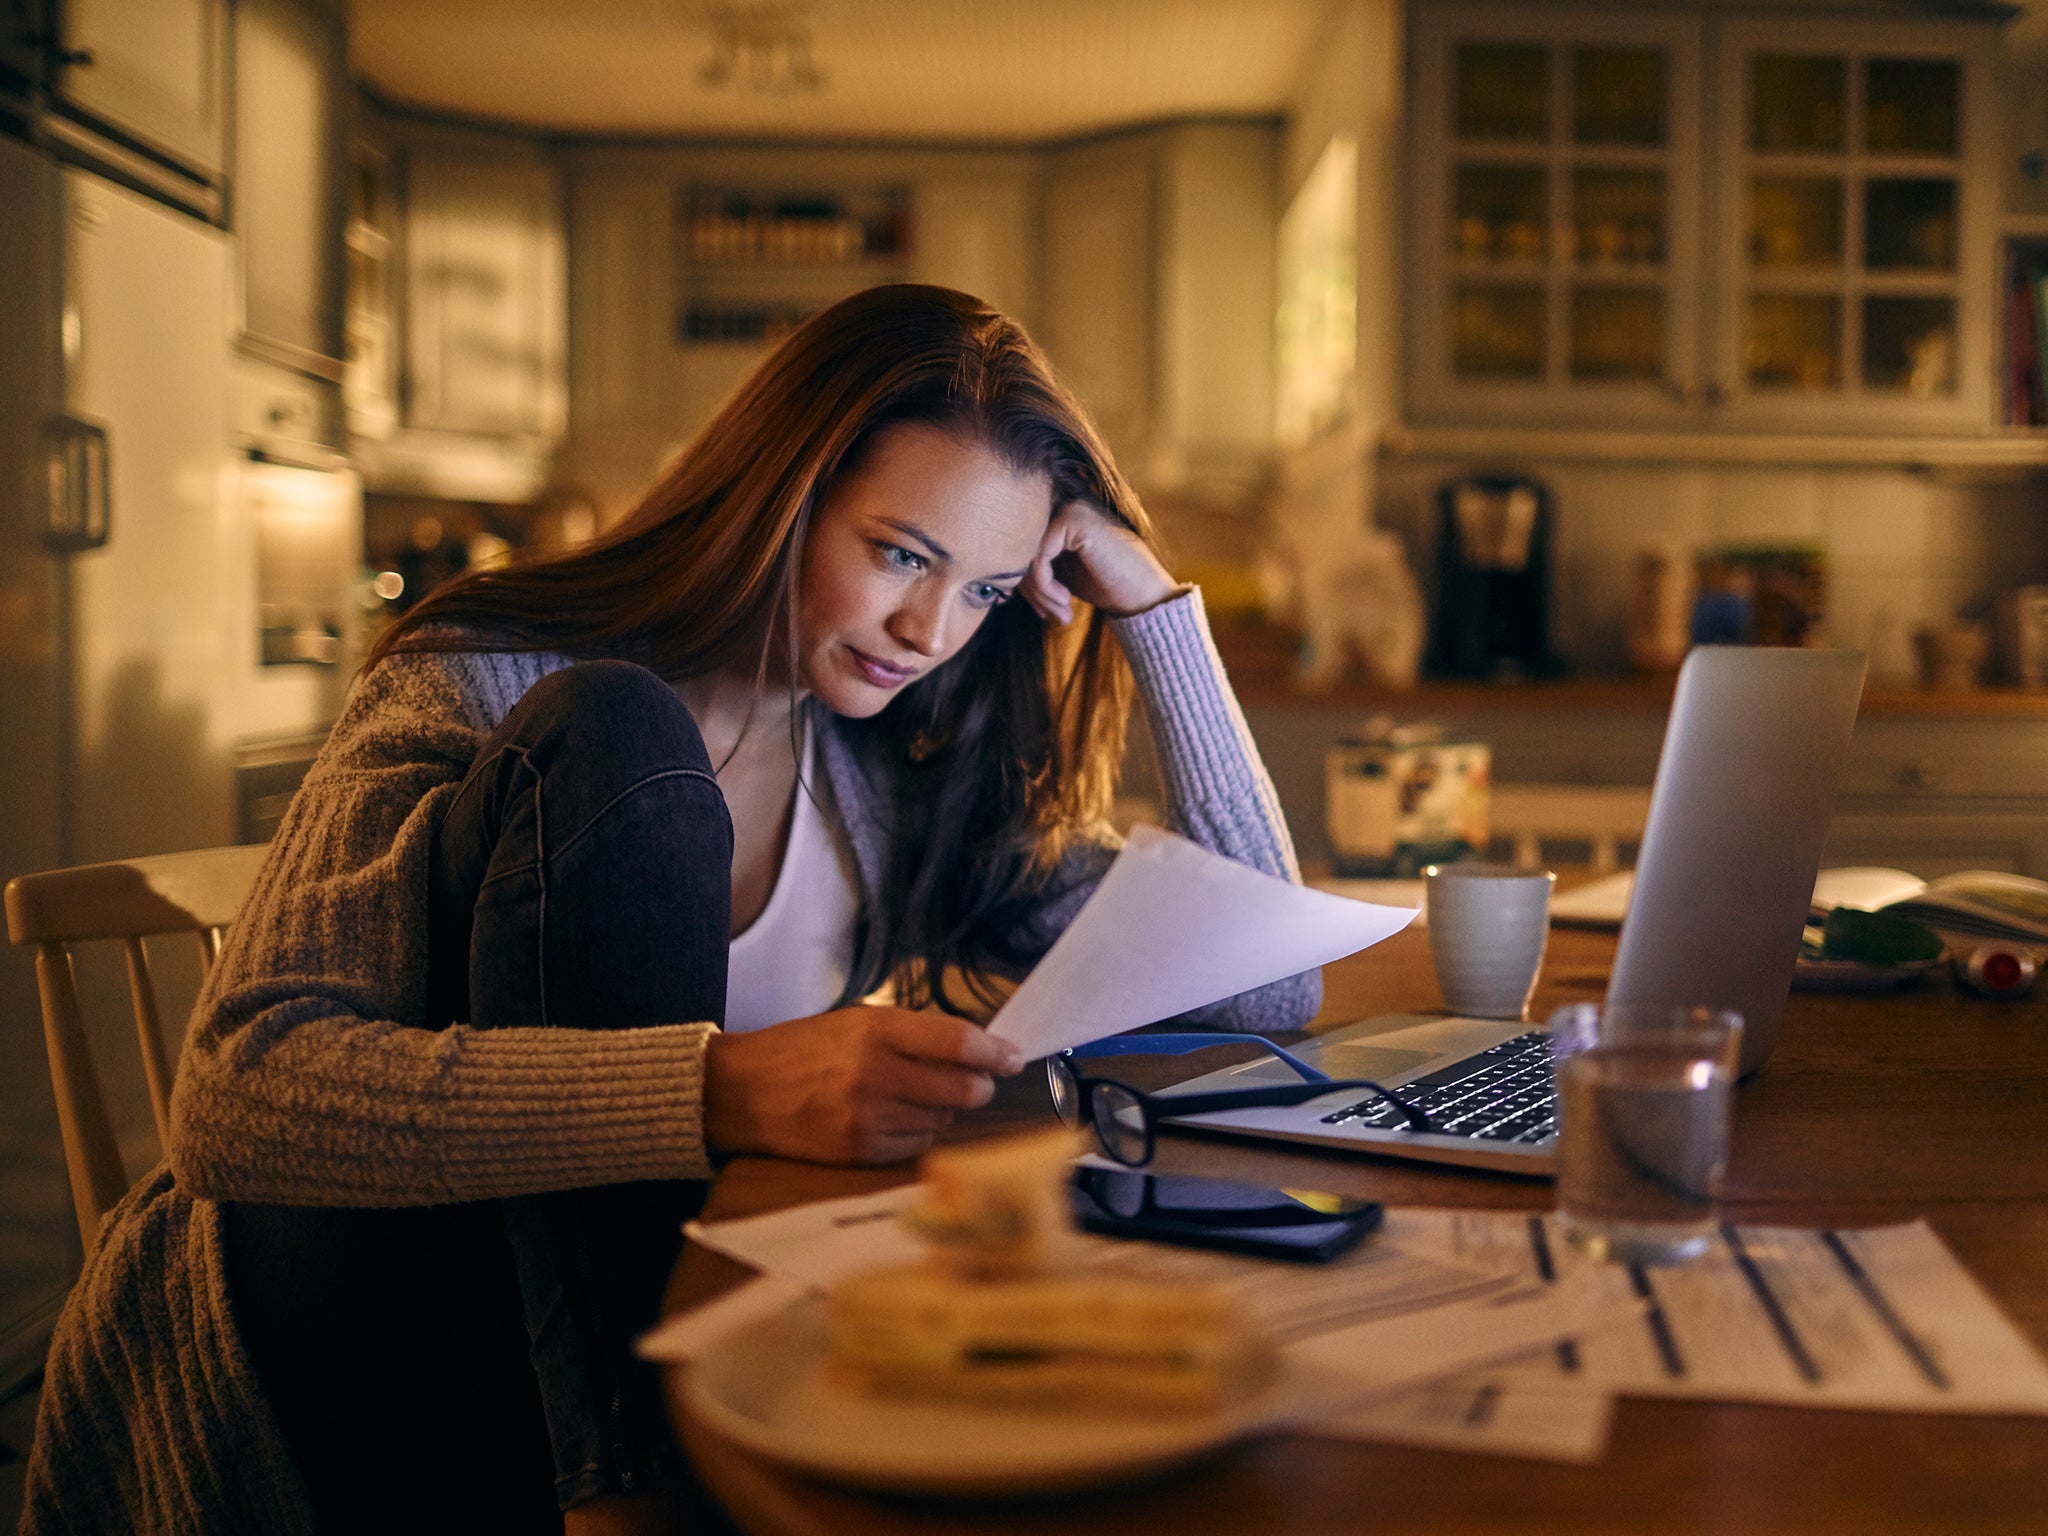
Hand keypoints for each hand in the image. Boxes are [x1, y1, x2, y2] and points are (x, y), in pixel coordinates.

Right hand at [702, 1006, 1025, 1163]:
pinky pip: (917, 1144)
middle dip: (978, 1086)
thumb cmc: (804, 1049)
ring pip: (943, 1120)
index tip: (1012, 1056)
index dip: (994, 1052)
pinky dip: (917, 1131)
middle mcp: (876, 1074)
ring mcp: (869, 1118)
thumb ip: (913, 1034)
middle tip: (975, 1081)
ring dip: (943, 1109)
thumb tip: (976, 1050)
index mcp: (876, 1031)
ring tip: (913, 1094)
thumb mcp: (856, 1021)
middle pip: (962, 1089)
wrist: (742, 1092)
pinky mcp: (862, 1151)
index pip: (957, 1043)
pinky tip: (893, 1116)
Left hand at [1020, 499, 1181, 624]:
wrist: (1147, 598)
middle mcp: (1064, 500)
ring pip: (1025, 552)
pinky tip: (1064, 601)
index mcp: (1061, 511)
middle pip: (1019, 546)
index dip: (1025, 581)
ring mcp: (1070, 505)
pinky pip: (1037, 556)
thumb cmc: (1109, 586)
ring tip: (1060, 612)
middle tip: (1049, 615)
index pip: (1022, 543)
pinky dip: (1044, 586)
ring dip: (1038, 592)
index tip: (1040, 609)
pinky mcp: (1074, 519)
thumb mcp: (1062, 573)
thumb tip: (992, 571)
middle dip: (1030, 589)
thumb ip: (1033, 564)